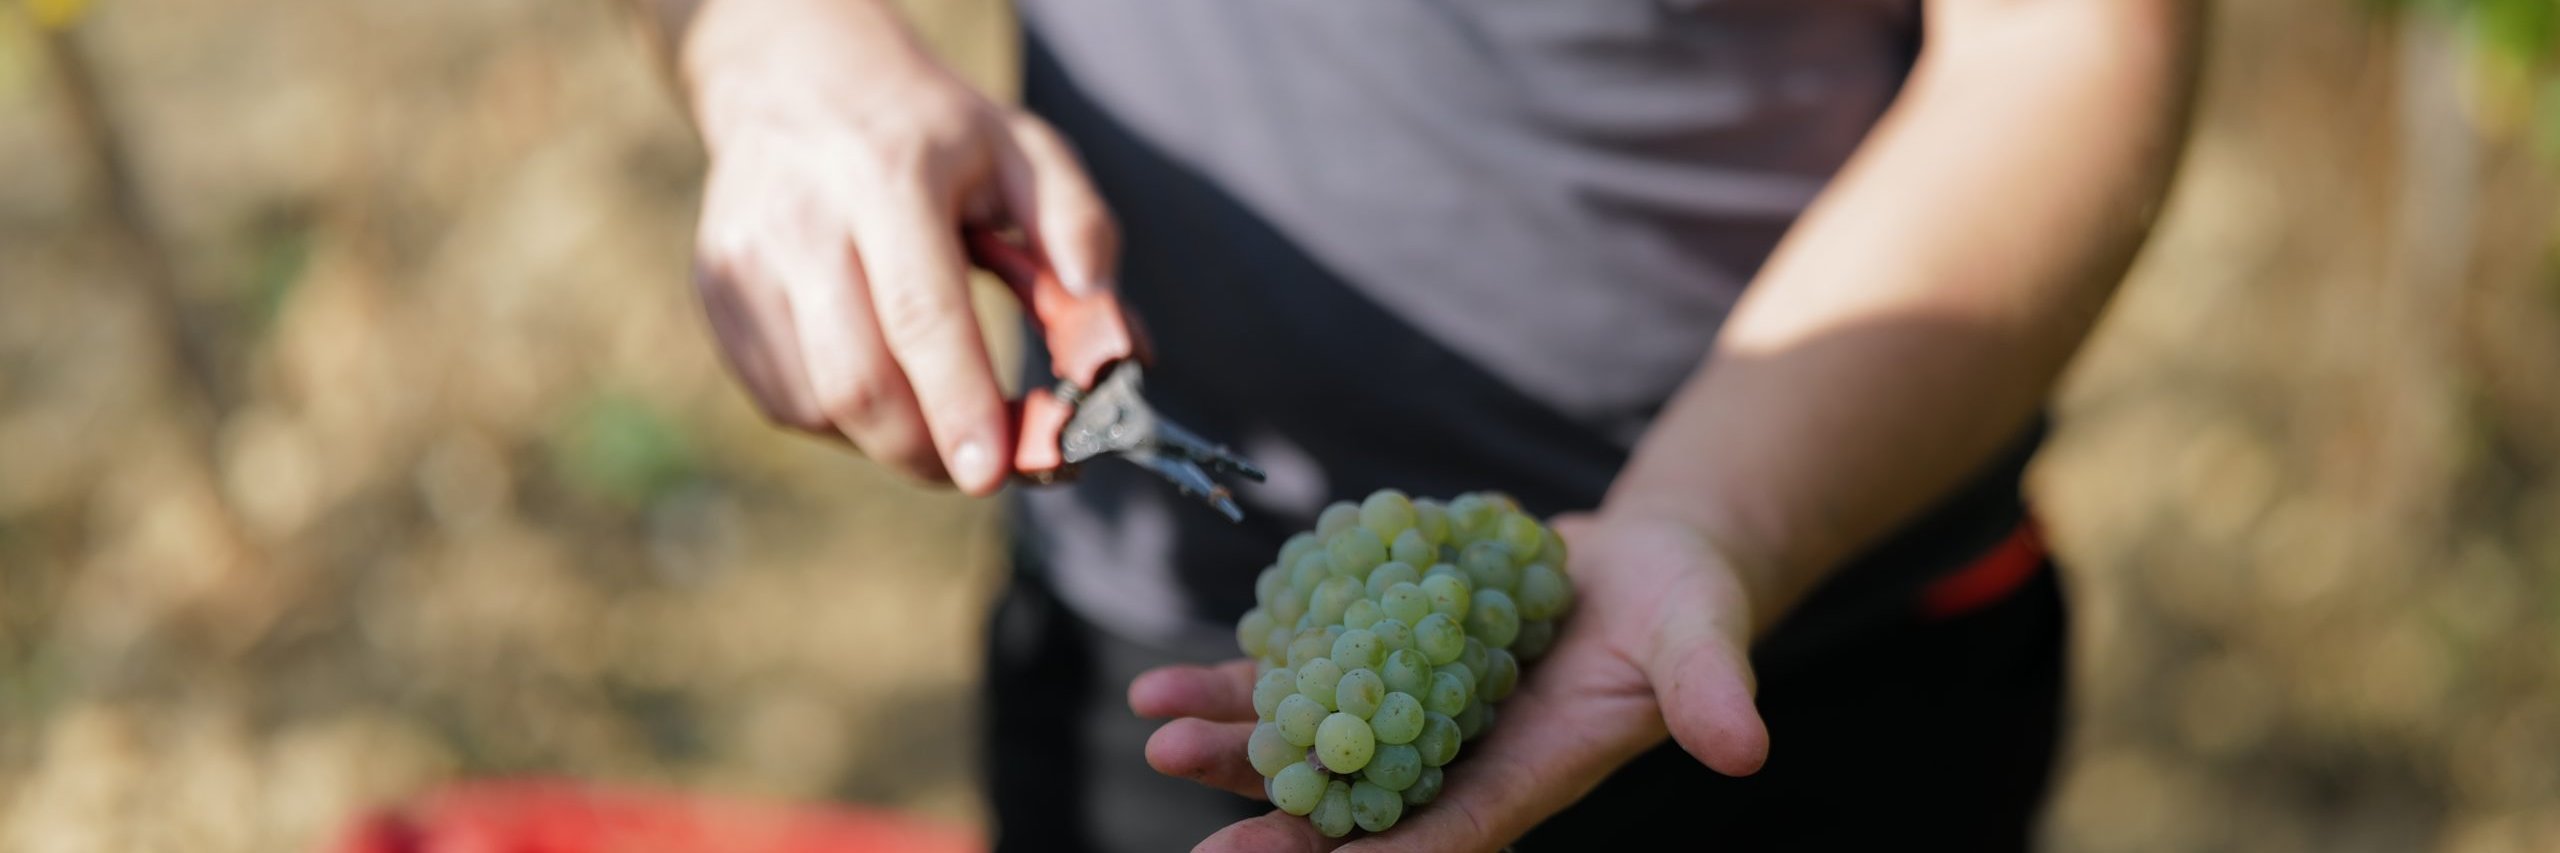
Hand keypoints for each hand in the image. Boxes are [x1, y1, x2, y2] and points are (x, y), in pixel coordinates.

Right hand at [680, 0, 1116, 493]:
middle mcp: (802, 219)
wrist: (798, 79)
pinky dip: (845, 421)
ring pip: (818, 405)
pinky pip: (785, 401)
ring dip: (893, 441)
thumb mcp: (1025, 152)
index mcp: (888, 174)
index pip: (920, 314)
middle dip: (931, 452)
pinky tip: (882, 377)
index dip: (958, 405)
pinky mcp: (716, 297)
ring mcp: (744, 260)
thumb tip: (1112, 345)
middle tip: (991, 466)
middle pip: (859, 381)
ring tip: (941, 410)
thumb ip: (1082, 238)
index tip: (995, 473)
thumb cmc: (933, 132)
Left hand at [1130, 512, 1770, 851]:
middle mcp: (1453, 756)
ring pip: (1307, 742)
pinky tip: (1165, 682)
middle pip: (1353, 805)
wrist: (1646, 560)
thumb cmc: (1685, 608)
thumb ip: (1713, 690)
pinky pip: (1297, 675)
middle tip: (1199, 841)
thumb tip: (1746, 744)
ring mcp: (1408, 709)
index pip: (1442, 837)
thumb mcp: (1704, 639)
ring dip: (1232, 744)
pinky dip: (1236, 679)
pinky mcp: (1380, 653)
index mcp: (1525, 776)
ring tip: (1156, 732)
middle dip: (1274, 821)